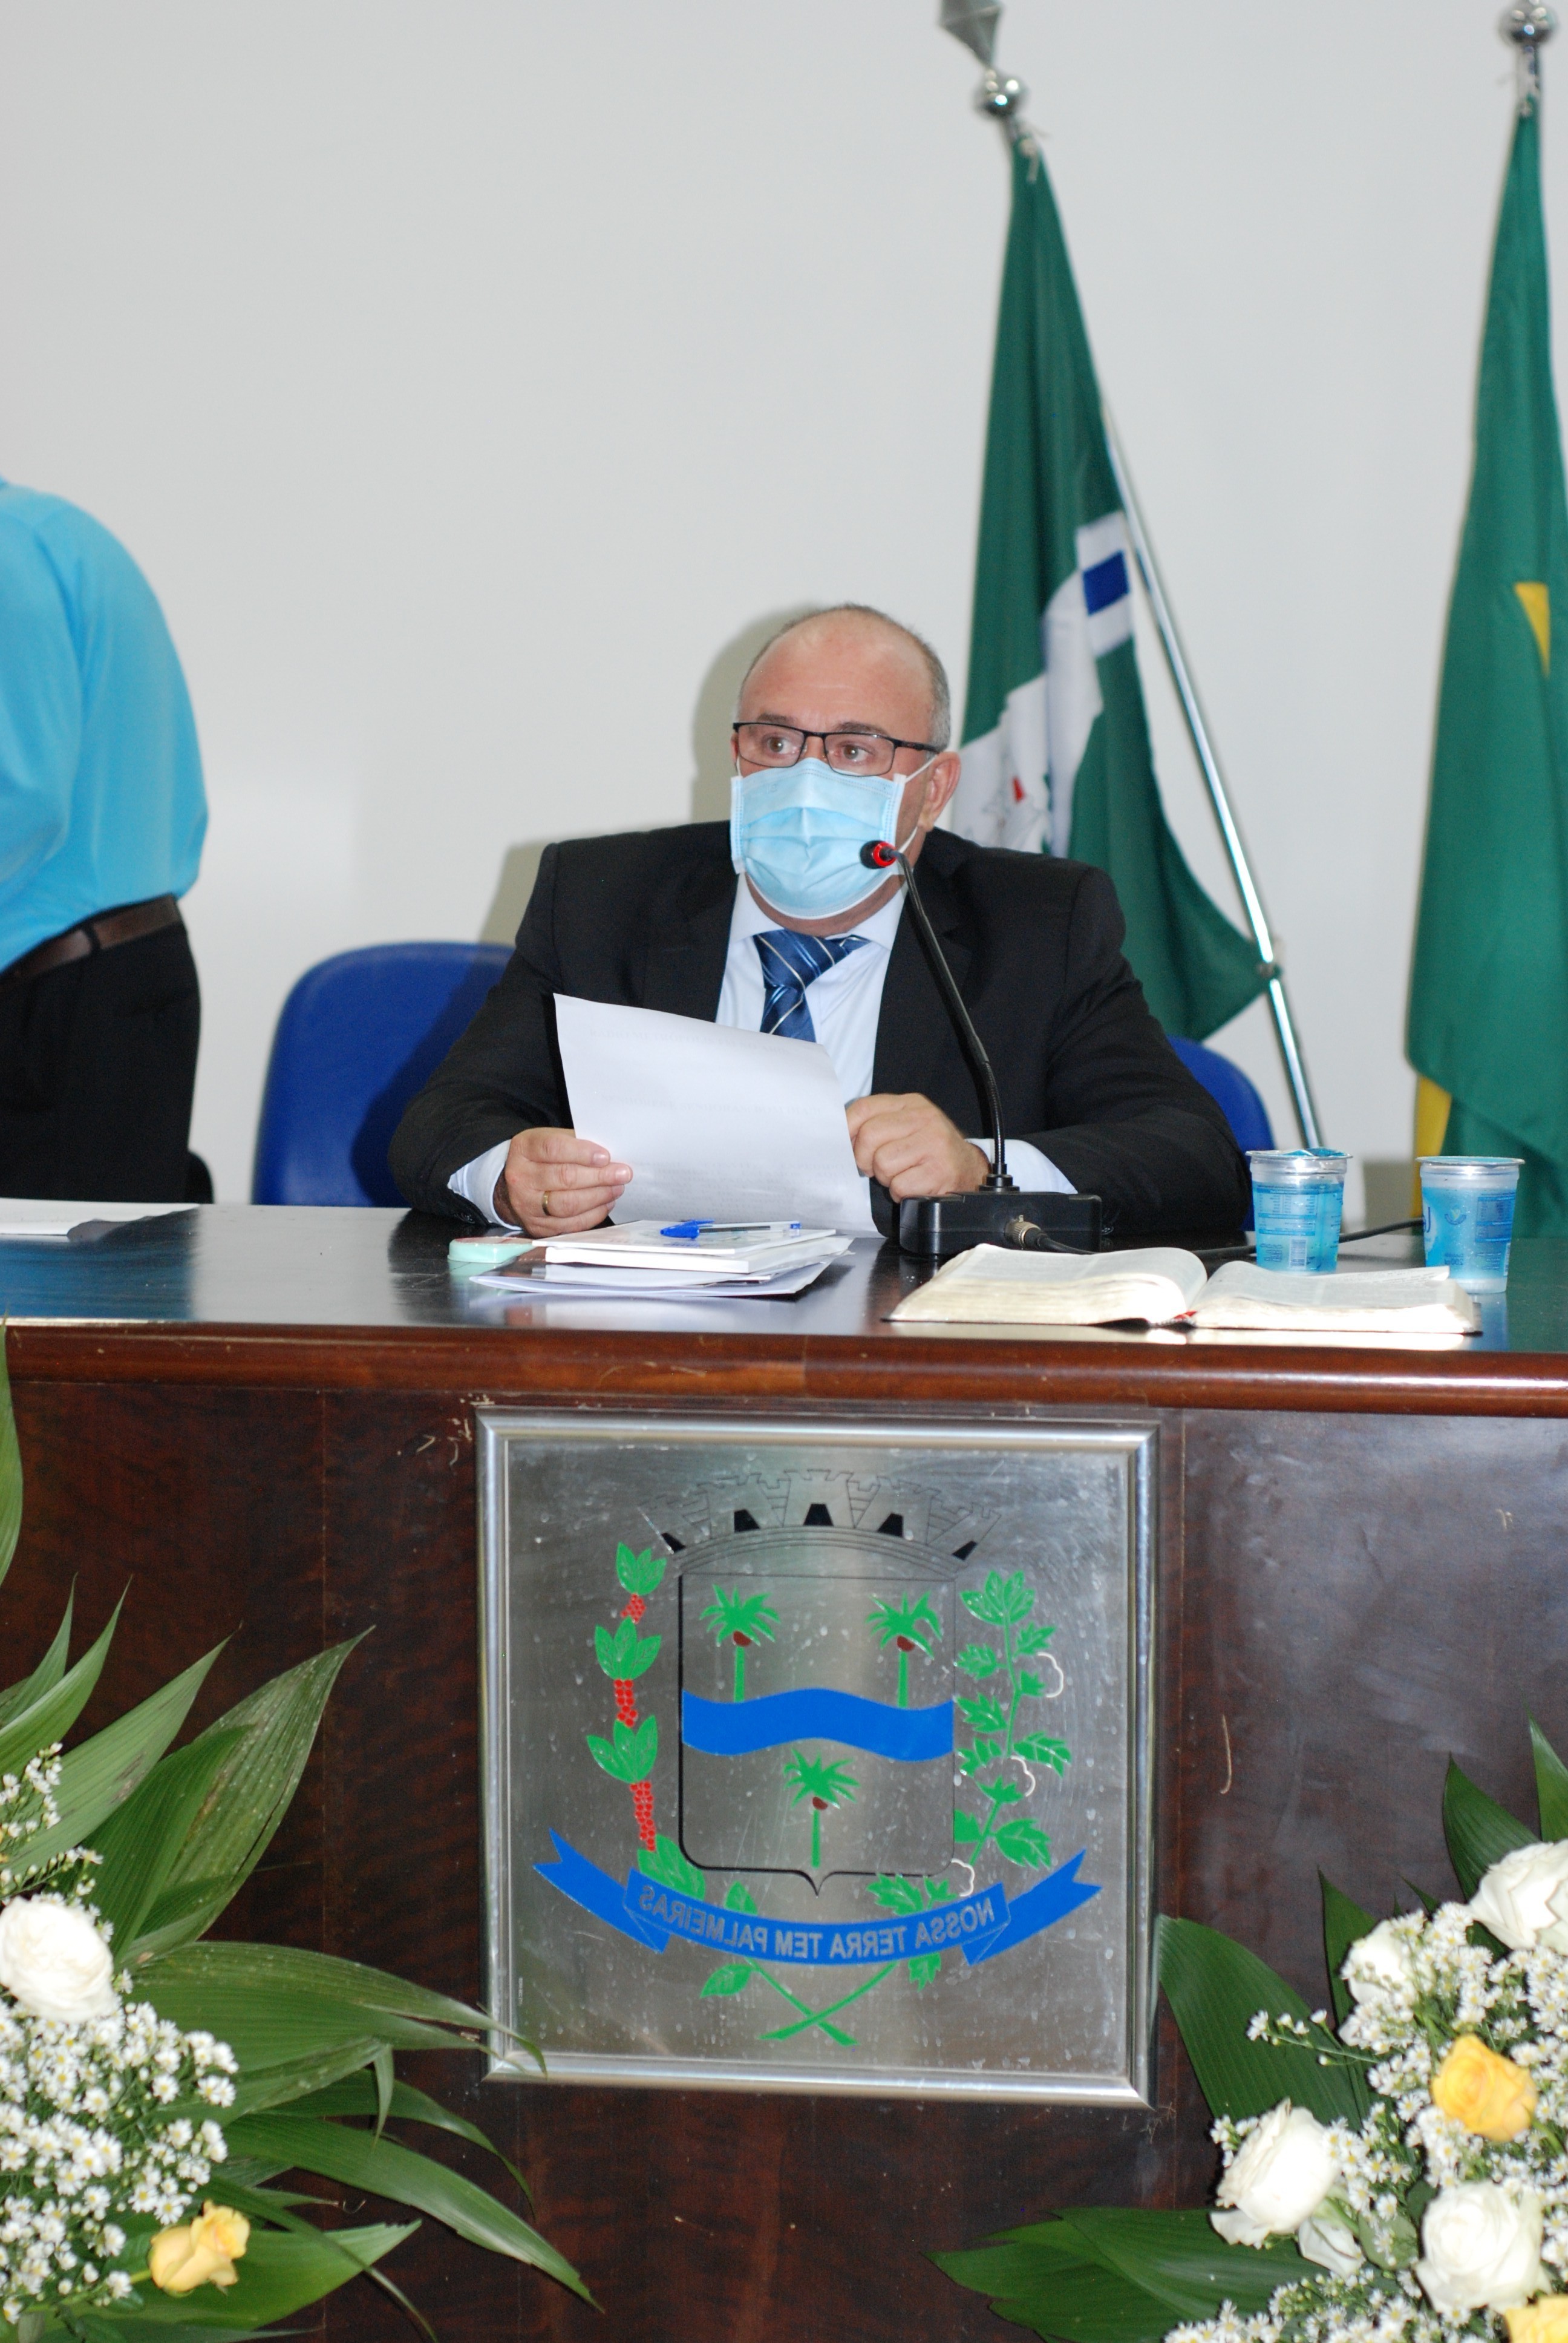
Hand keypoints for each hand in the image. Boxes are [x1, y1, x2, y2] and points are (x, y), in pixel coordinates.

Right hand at [494, 1128, 631, 1236]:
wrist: (515, 1184)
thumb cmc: (541, 1158)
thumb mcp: (550, 1140)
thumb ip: (576, 1143)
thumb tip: (609, 1157)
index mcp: (523, 1149)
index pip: (554, 1149)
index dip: (582, 1153)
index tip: (606, 1157)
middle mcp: (521, 1178)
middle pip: (564, 1178)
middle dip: (599, 1177)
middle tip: (622, 1174)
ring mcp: (527, 1205)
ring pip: (568, 1204)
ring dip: (599, 1196)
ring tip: (617, 1188)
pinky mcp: (538, 1226)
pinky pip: (570, 1224)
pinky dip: (593, 1214)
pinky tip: (606, 1203)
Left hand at [845, 1093, 987, 1201]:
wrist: (969, 1171)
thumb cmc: (931, 1152)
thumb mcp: (907, 1127)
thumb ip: (878, 1124)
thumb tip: (842, 1136)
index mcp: (911, 1104)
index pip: (864, 1108)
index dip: (847, 1130)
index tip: (848, 1145)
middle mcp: (924, 1119)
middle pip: (868, 1136)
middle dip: (866, 1159)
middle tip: (878, 1167)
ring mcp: (933, 1144)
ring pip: (882, 1163)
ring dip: (887, 1178)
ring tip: (902, 1175)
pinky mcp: (938, 1171)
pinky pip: (899, 1185)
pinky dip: (901, 1192)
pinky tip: (913, 1186)